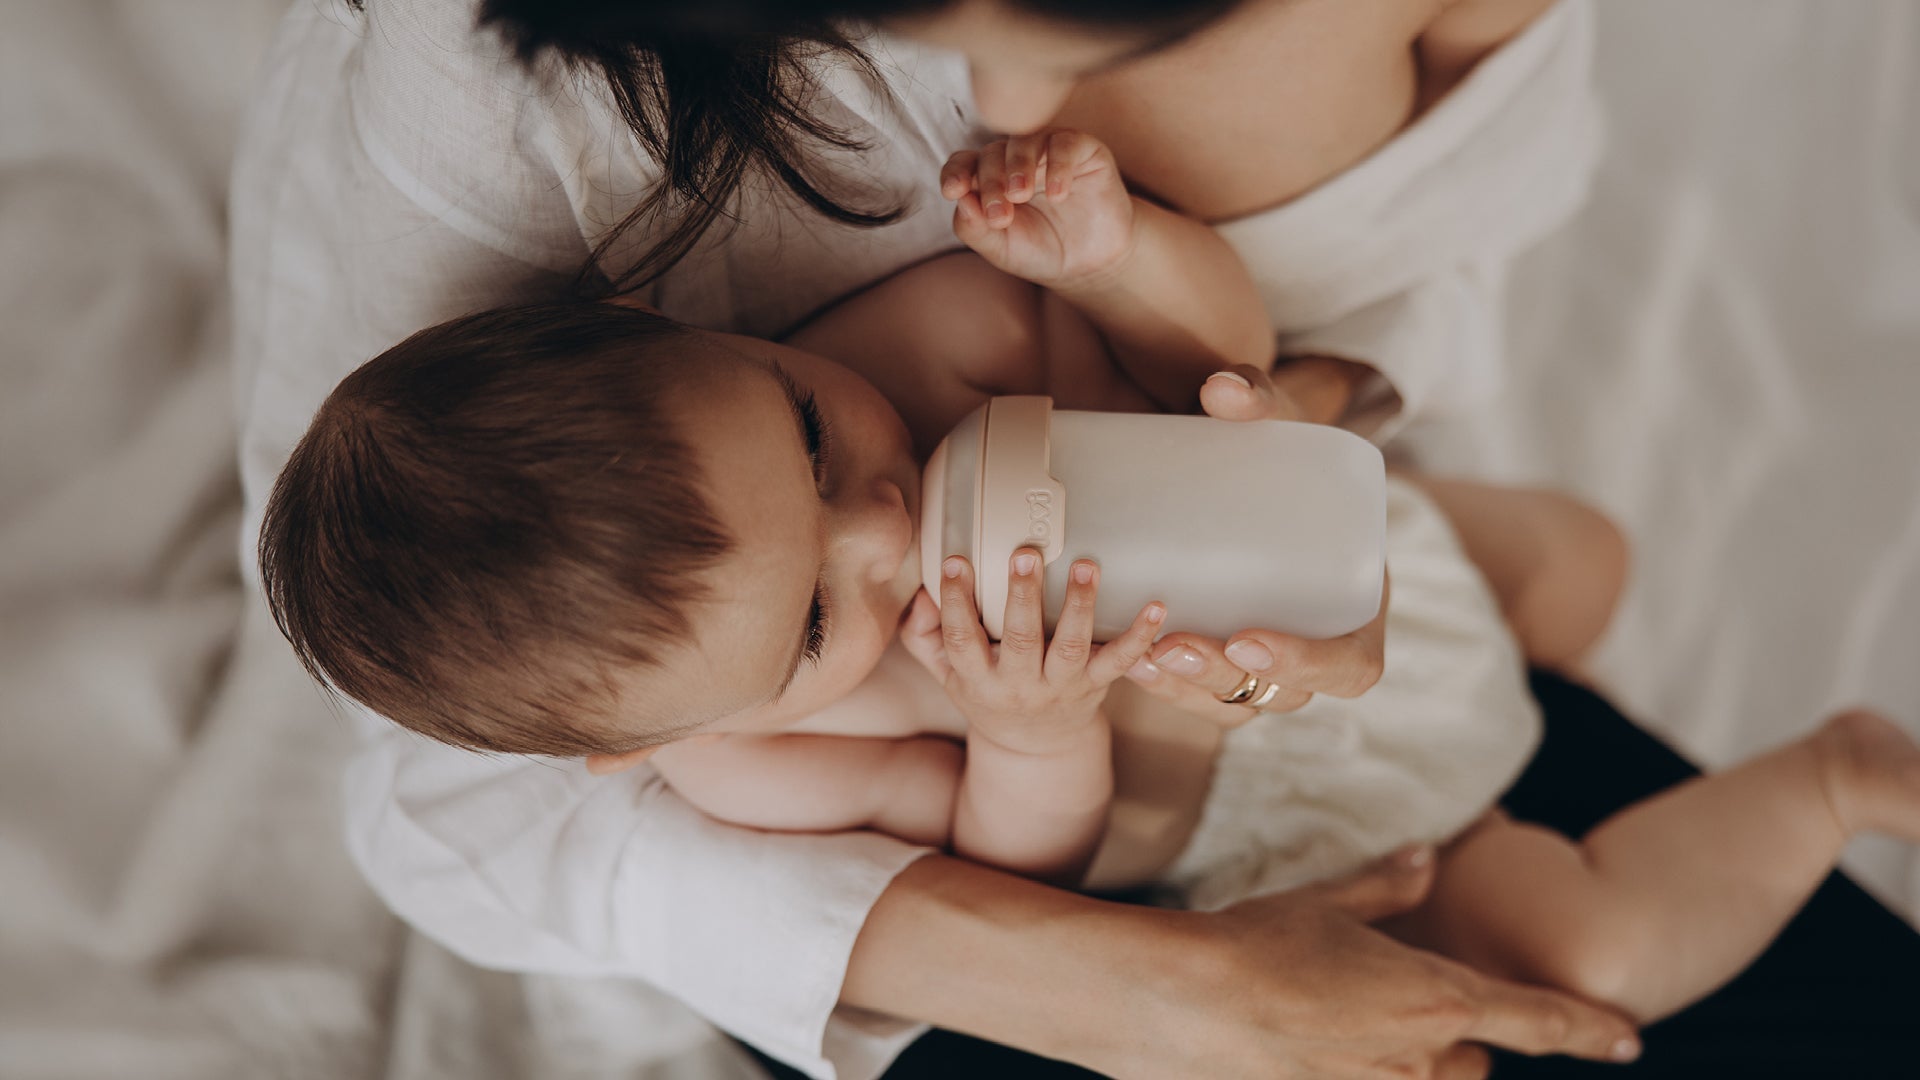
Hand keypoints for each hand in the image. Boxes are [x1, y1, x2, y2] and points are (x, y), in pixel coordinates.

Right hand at [901, 549, 1163, 754]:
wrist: (1034, 748)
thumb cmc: (988, 695)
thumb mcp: (946, 674)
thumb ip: (924, 635)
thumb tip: (921, 595)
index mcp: (978, 680)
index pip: (961, 640)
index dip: (955, 603)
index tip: (955, 562)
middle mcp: (1020, 686)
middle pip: (1020, 641)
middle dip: (1022, 597)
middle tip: (1025, 555)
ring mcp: (1061, 686)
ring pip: (1070, 647)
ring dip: (1079, 605)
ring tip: (1086, 567)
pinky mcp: (1096, 685)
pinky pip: (1120, 661)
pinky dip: (1140, 636)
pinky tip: (1156, 607)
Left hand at [940, 129, 1135, 289]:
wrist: (1089, 264)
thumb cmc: (1040, 251)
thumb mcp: (1000, 248)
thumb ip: (974, 227)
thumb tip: (959, 198)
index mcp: (989, 178)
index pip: (964, 162)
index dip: (956, 171)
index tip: (953, 190)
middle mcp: (1015, 158)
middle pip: (992, 153)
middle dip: (991, 182)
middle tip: (1000, 216)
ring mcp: (1048, 150)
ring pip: (1025, 139)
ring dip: (1018, 165)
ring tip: (1020, 195)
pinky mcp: (1082, 150)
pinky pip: (1065, 143)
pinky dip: (1058, 166)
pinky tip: (1058, 196)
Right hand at [1090, 849, 1640, 1078]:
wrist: (1182, 1003)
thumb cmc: (1255, 943)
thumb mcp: (1326, 903)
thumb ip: (1388, 886)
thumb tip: (1427, 858)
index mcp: (1436, 996)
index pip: (1538, 1019)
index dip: (1589, 1029)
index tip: (1628, 1038)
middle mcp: (1421, 1058)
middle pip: (1471, 1062)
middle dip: (1449, 1041)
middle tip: (1392, 1007)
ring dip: (1406, 1064)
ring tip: (1342, 1028)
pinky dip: (1359, 1070)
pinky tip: (1316, 1053)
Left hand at [1126, 362, 1389, 720]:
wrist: (1260, 463)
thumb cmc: (1282, 448)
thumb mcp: (1283, 423)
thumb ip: (1262, 400)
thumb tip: (1223, 388)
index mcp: (1358, 602)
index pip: (1351, 664)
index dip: (1306, 664)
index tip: (1247, 639)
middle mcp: (1320, 642)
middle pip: (1283, 694)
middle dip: (1224, 679)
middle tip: (1173, 647)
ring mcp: (1273, 658)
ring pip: (1236, 702)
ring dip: (1188, 691)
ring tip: (1139, 658)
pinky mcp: (1228, 656)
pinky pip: (1202, 694)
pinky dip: (1165, 685)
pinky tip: (1124, 659)